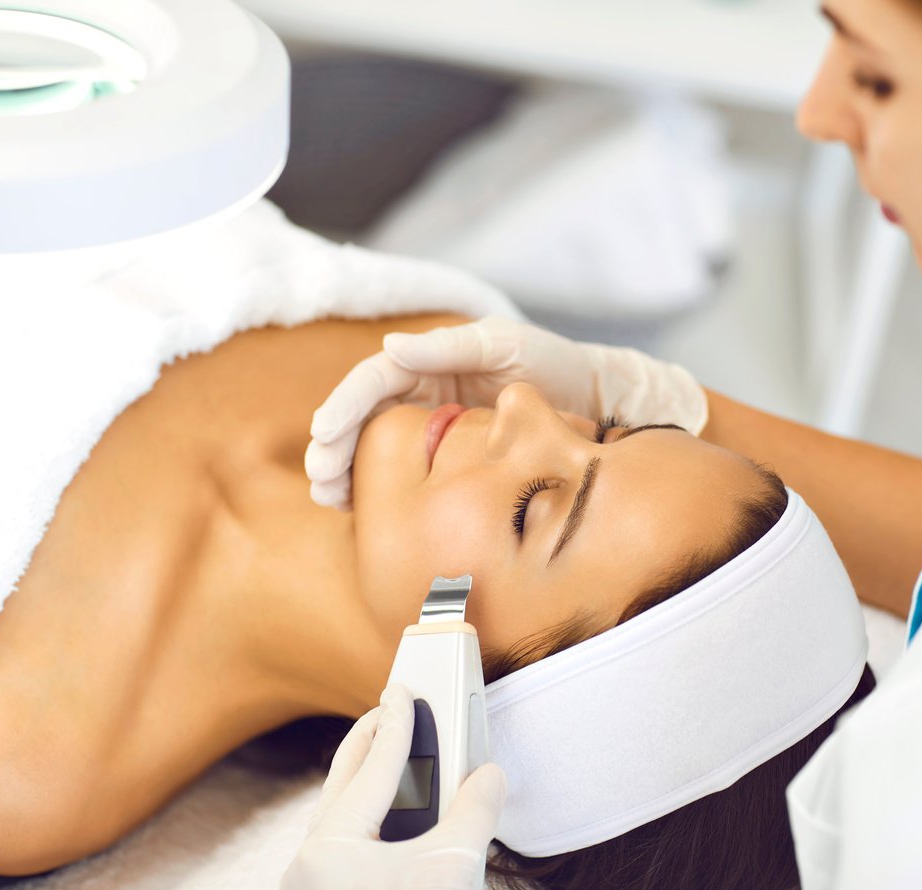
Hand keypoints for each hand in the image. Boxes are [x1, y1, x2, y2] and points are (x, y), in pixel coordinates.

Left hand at [281, 684, 505, 889]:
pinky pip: (346, 843)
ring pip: (341, 815)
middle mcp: (309, 865)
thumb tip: (489, 777)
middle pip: (342, 784)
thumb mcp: (454, 866)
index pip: (372, 769)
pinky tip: (393, 816)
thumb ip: (474, 811)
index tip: (403, 690)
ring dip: (370, 781)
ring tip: (392, 752)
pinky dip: (371, 817)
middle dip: (370, 742)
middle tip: (390, 710)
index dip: (396, 724)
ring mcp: (315, 886)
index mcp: (329, 848)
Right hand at [305, 317, 707, 508]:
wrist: (598, 406)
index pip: (375, 381)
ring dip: (347, 472)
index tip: (325, 434)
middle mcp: (425, 394)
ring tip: (331, 500)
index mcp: (432, 362)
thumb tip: (391, 346)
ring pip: (376, 450)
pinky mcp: (449, 463)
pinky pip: (404, 475)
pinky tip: (361, 512)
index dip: (346, 406)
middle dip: (335, 446)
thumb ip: (451, 347)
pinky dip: (378, 490)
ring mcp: (434, 430)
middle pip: (363, 418)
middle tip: (322, 480)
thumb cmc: (556, 367)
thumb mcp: (506, 347)